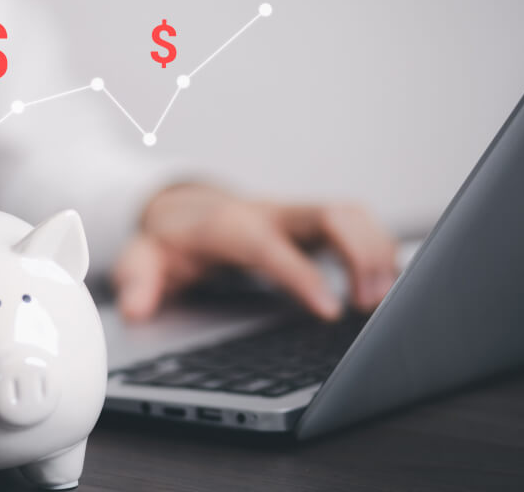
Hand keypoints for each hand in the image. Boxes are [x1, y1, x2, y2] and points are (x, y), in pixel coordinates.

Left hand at [114, 184, 399, 321]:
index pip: (272, 246)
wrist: (182, 211)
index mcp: (231, 225)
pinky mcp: (313, 224)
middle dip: (360, 252)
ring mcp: (296, 215)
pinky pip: (358, 224)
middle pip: (330, 213)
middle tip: (372, 304)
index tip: (331, 311)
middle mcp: (270, 212)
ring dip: (377, 250)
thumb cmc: (170, 241)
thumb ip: (138, 281)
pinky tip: (386, 284)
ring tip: (384, 300)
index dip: (303, 276)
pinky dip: (378, 249)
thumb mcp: (143, 259)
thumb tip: (137, 310)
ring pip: (351, 214)